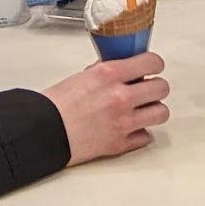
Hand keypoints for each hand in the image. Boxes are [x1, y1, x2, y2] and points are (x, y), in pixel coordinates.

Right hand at [45, 53, 169, 165]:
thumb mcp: (83, 76)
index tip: (152, 67)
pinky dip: (140, 133)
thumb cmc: (56, 105)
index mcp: (110, 74)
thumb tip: (123, 69)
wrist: (42, 131)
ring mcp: (123, 122)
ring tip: (142, 109)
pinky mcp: (120, 144)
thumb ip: (107, 71)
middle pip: (162, 87)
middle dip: (155, 87)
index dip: (155, 64)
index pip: (152, 62)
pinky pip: (146, 137)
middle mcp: (121, 97)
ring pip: (161, 113)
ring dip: (153, 110)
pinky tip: (130, 128)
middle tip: (147, 89)